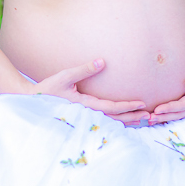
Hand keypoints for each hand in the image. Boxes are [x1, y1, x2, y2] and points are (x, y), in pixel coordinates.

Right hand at [31, 59, 147, 119]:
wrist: (32, 101)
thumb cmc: (48, 88)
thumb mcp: (65, 76)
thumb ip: (84, 69)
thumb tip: (102, 62)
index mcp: (85, 105)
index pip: (111, 108)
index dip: (128, 106)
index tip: (142, 104)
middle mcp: (87, 114)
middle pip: (116, 119)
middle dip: (134, 118)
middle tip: (151, 116)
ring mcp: (86, 118)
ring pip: (112, 123)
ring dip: (128, 122)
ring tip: (144, 120)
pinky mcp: (84, 117)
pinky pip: (105, 122)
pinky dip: (118, 122)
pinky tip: (127, 121)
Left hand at [147, 60, 184, 124]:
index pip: (183, 105)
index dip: (170, 108)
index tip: (157, 110)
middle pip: (179, 113)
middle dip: (164, 117)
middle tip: (148, 118)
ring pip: (179, 114)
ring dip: (165, 117)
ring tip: (150, 119)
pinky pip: (180, 110)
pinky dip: (170, 113)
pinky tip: (159, 114)